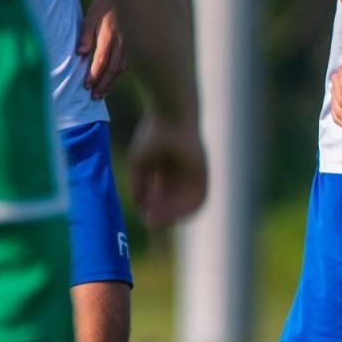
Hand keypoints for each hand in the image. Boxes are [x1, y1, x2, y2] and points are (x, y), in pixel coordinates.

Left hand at [76, 0, 126, 98]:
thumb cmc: (104, 5)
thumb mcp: (91, 15)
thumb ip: (85, 34)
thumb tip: (80, 53)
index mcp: (110, 34)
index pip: (101, 59)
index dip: (94, 74)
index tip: (86, 86)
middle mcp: (122, 42)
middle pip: (113, 69)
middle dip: (103, 84)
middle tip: (94, 96)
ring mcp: (130, 45)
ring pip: (122, 69)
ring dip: (112, 83)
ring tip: (101, 94)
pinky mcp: (134, 46)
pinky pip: (127, 64)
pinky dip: (119, 76)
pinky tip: (112, 82)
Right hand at [127, 112, 206, 228]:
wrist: (171, 118)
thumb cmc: (152, 135)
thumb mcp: (139, 163)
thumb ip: (139, 185)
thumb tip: (140, 206)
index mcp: (164, 170)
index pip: (160, 197)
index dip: (152, 209)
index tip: (144, 217)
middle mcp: (179, 174)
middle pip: (172, 202)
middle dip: (161, 214)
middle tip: (151, 224)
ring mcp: (192, 175)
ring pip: (184, 202)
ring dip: (172, 215)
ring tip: (159, 221)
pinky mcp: (203, 174)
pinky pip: (200, 198)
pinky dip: (187, 210)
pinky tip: (174, 216)